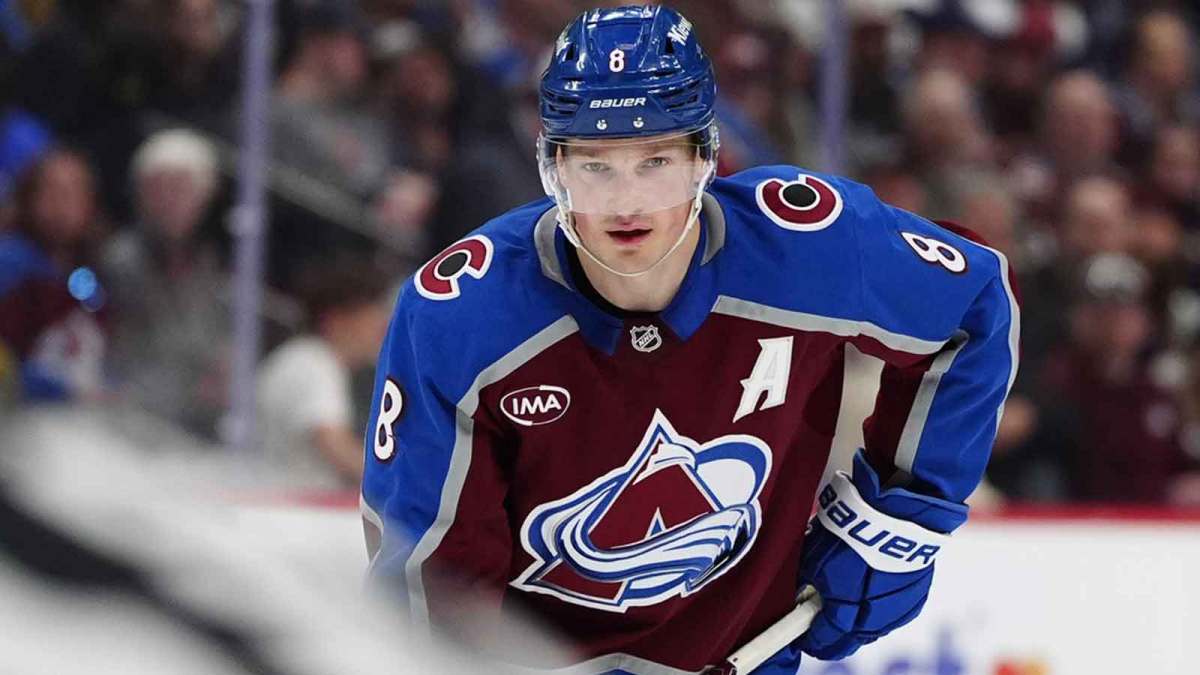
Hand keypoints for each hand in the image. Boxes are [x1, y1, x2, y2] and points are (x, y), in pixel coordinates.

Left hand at [797, 451, 967, 659]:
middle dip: (833, 636)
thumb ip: (805, 584)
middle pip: (850, 642)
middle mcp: (874, 621)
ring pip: (873, 630)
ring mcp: (898, 611)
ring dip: (859, 622)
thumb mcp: (814, 557)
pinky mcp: (916, 598)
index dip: (810, 640)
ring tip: (846, 605)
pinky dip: (880, 607)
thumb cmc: (851, 532)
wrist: (897, 513)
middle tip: (820, 624)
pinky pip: (893, 613)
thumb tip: (797, 594)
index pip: (823, 642)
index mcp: (845, 615)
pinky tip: (872, 593)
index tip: (801, 636)